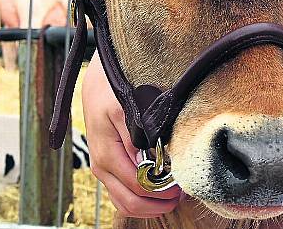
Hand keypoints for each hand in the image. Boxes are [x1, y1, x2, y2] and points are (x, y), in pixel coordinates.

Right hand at [82, 55, 181, 216]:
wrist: (98, 77)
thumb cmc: (114, 88)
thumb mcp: (126, 106)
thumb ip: (138, 136)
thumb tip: (150, 164)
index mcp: (107, 154)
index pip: (137, 186)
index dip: (162, 191)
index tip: (183, 186)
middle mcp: (101, 167)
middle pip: (130, 202)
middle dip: (158, 203)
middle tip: (183, 195)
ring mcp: (103, 169)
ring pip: (125, 202)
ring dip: (151, 204)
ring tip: (176, 194)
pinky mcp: (108, 166)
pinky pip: (122, 193)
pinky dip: (142, 197)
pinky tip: (161, 187)